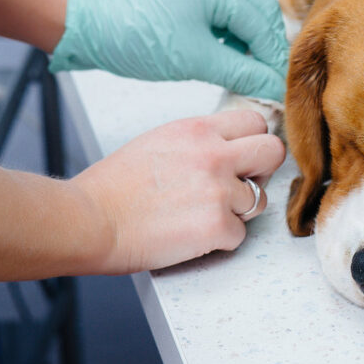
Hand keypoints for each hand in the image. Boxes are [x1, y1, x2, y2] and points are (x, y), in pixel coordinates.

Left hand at [50, 0, 287, 99]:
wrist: (97, 33)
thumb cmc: (140, 42)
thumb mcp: (198, 61)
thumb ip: (243, 74)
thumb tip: (274, 88)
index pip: (260, 24)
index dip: (273, 57)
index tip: (281, 84)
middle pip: (262, 9)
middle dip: (269, 44)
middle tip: (272, 76)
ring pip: (249, 6)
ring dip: (256, 35)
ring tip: (254, 64)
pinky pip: (231, 7)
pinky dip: (240, 29)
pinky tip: (235, 51)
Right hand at [71, 110, 284, 273]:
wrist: (88, 221)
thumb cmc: (114, 188)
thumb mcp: (161, 142)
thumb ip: (200, 141)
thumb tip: (230, 148)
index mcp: (198, 129)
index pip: (256, 122)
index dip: (252, 143)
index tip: (242, 159)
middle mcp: (214, 154)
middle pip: (274, 152)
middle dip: (262, 172)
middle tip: (239, 186)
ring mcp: (219, 190)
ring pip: (259, 201)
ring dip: (236, 212)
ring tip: (199, 215)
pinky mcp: (217, 225)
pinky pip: (239, 235)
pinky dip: (220, 241)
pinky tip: (191, 235)